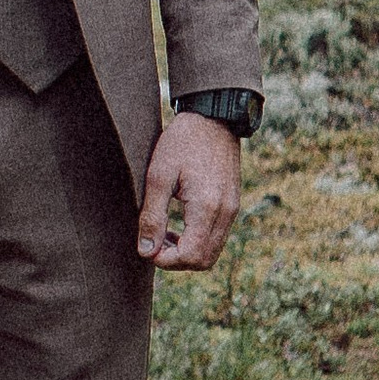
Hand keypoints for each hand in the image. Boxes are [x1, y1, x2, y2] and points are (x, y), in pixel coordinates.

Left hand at [136, 112, 241, 270]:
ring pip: (211, 252)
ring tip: (165, 234)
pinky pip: (217, 237)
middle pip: (203, 261)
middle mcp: (225, 213)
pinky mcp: (232, 206)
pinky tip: (180, 225)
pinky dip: (198, 241)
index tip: (148, 247)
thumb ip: (152, 216)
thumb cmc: (182, 142)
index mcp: (207, 207)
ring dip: (187, 252)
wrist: (213, 119)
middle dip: (176, 261)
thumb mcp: (159, 176)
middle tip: (154, 243)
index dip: (166, 260)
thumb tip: (146, 251)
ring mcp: (232, 210)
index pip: (190, 257)